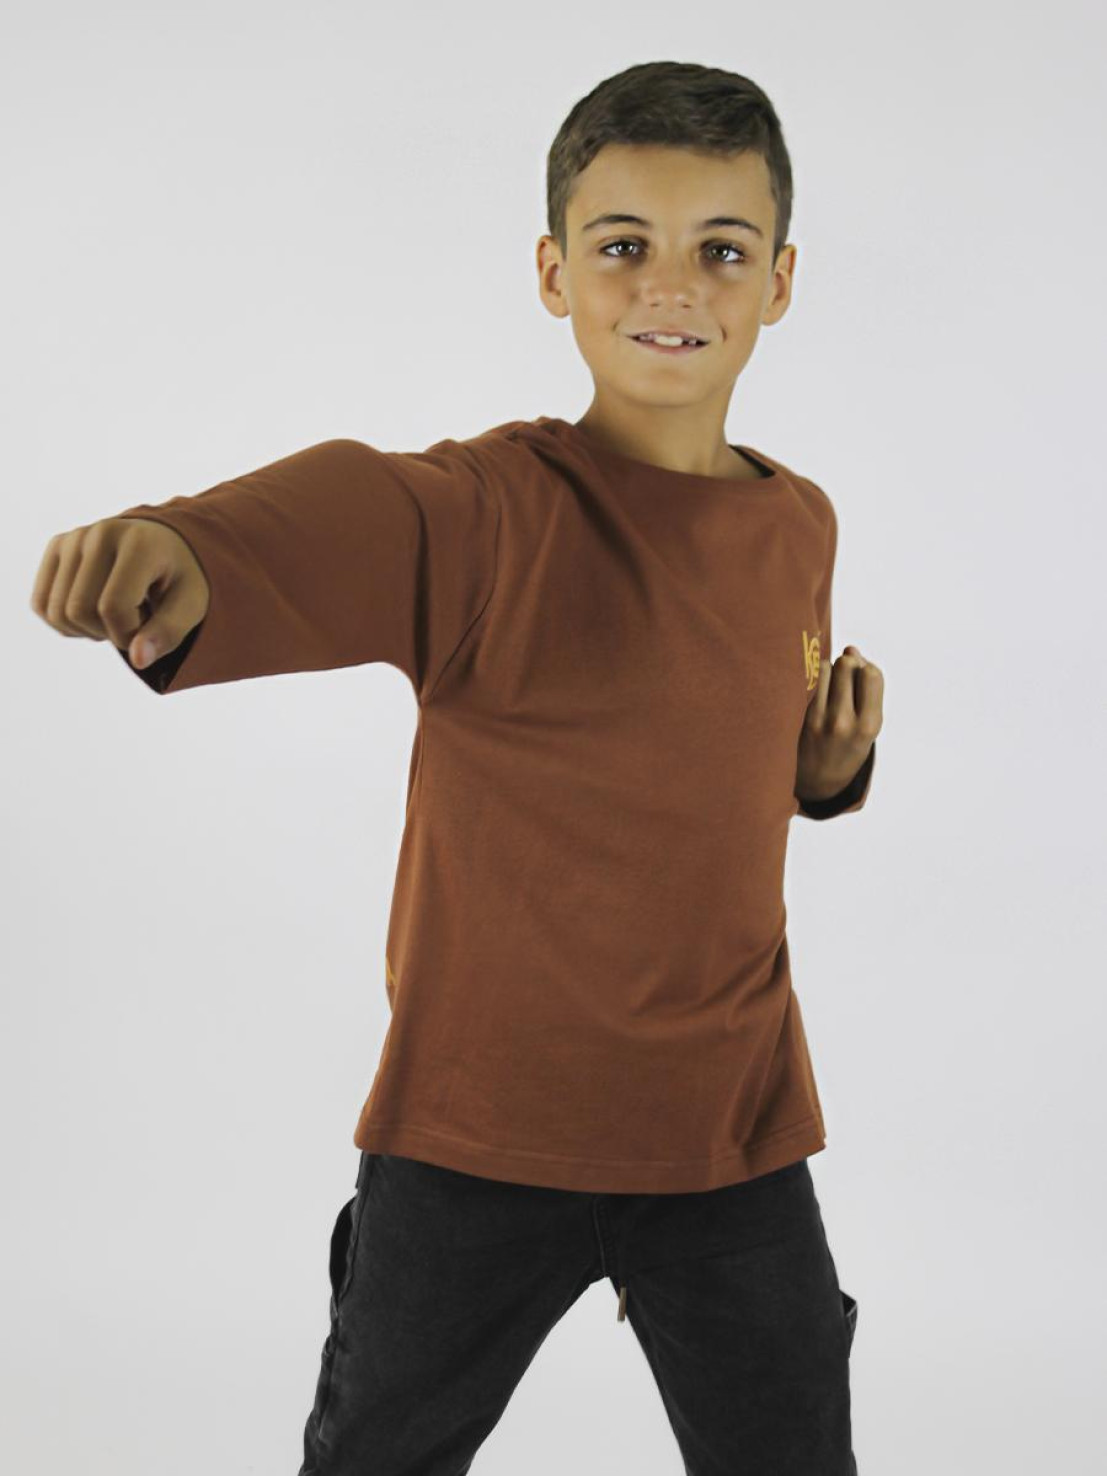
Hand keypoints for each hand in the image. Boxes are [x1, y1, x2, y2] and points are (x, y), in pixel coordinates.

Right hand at [30, 517, 209, 669]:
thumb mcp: (190, 604)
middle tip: (136, 620)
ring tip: (117, 613)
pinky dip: (66, 623)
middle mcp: (100, 532)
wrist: (167, 543)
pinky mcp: (57, 546)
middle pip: (78, 610)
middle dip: (108, 632)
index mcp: (138, 542)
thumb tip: (138, 660)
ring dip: (88, 629)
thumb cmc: (180, 577)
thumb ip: (168, 632)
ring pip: (57, 612)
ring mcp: (74, 537)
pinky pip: (41, 605)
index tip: (149, 629)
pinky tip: (95, 611)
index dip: (128, 634)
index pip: (113, 607)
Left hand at [795, 644, 882, 802]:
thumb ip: (866, 688)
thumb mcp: (868, 725)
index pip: (871, 673)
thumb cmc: (847, 746)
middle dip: (846, 665)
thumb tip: (851, 648)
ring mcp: (817, 719)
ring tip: (828, 689)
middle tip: (842, 681)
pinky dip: (811, 678)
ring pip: (824, 667)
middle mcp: (843, 722)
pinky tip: (812, 692)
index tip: (860, 678)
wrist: (815, 781)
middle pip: (847, 664)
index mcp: (868, 725)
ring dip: (827, 670)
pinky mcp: (796, 717)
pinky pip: (806, 679)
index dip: (865, 668)